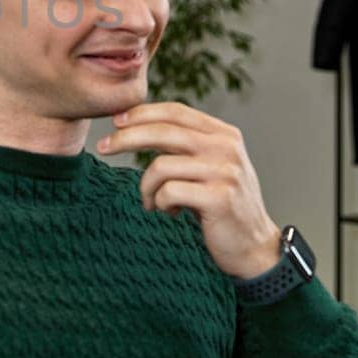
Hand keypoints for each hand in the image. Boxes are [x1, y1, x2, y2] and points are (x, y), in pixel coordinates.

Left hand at [97, 102, 280, 279]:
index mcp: (224, 134)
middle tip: (103, 147)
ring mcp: (224, 172)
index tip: (116, 121)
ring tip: (151, 202)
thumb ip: (186, 145)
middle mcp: (226, 148)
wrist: (254, 246)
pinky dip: (159, 203)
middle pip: (163, 131)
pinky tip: (170, 213)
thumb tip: (135, 125)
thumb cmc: (222, 205)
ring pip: (160, 166)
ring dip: (146, 187)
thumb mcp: (210, 166)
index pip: (176, 111)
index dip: (143, 113)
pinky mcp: (218, 198)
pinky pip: (168, 193)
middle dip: (126, 138)